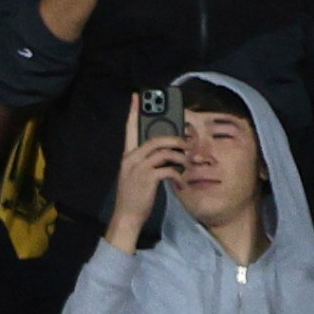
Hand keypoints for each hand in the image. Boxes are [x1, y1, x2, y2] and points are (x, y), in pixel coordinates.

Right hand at [110, 110, 186, 235]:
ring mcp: (138, 168)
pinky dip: (178, 175)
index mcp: (127, 156)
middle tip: (186, 142)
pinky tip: (181, 182)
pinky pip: (168, 169)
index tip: (136, 97)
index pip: (129, 129)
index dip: (133, 112)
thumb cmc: (134, 197)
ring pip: (163, 152)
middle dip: (174, 139)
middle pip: (155, 139)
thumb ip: (145, 162)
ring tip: (186, 163)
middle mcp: (131, 159)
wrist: (127, 216)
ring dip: (179, 157)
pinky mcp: (147, 179)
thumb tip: (164, 154)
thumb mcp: (135, 175)